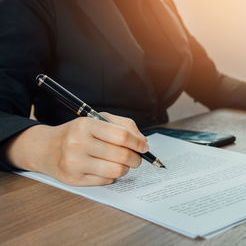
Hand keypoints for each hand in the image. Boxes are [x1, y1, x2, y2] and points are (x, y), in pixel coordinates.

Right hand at [6, 112, 147, 185]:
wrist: (46, 148)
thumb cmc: (77, 133)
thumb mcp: (98, 120)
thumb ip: (123, 125)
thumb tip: (143, 141)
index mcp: (86, 125)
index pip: (121, 135)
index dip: (138, 143)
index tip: (144, 146)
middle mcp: (78, 143)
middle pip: (121, 155)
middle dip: (136, 158)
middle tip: (137, 158)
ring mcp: (75, 163)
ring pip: (116, 171)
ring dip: (126, 168)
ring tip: (123, 164)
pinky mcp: (74, 179)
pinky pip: (106, 181)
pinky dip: (112, 176)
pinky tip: (106, 168)